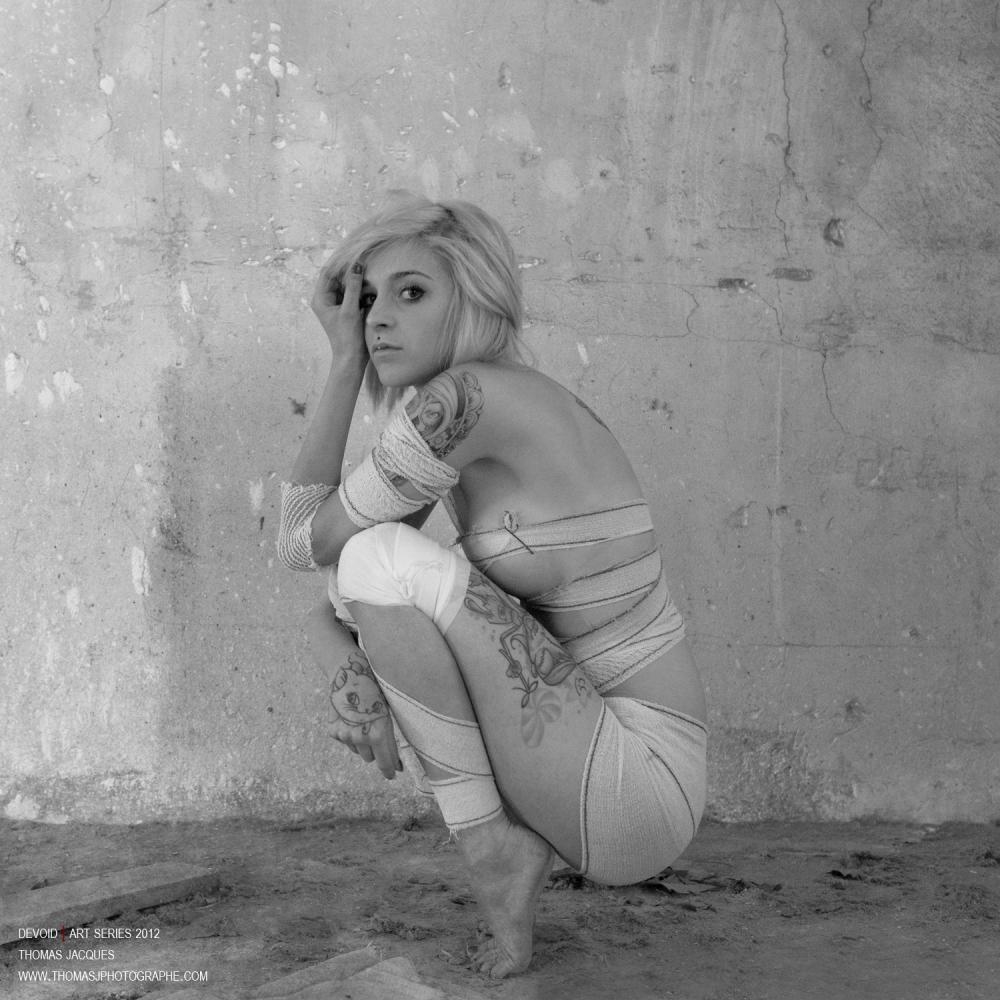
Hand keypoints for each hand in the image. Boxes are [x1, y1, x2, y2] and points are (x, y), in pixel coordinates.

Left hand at [311, 257, 367, 363]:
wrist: (352, 359)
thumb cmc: (347, 338)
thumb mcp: (349, 310)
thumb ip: (353, 287)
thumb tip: (357, 266)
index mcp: (321, 299)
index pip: (328, 272)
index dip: (340, 263)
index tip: (355, 254)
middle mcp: (327, 300)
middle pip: (338, 277)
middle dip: (351, 272)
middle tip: (366, 265)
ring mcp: (337, 305)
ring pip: (348, 285)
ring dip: (358, 282)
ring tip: (370, 278)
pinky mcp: (347, 310)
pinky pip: (354, 294)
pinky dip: (362, 291)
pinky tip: (371, 292)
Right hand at [328, 651, 402, 779]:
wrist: (348, 670)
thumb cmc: (374, 686)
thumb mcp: (390, 708)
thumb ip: (392, 731)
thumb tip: (396, 752)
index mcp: (379, 733)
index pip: (386, 762)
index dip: (391, 769)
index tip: (394, 773)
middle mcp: (361, 737)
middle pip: (371, 758)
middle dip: (378, 752)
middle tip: (380, 738)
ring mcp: (345, 735)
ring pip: (358, 751)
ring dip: (363, 743)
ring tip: (365, 722)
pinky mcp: (333, 730)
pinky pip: (346, 741)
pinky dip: (350, 734)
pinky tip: (353, 718)